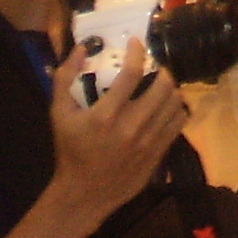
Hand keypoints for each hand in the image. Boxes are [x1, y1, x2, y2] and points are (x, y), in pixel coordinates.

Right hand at [41, 43, 189, 237]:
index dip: (138, 52)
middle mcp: (131, 127)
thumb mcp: (58, 114)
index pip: (131, 73)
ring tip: (162, 86)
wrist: (83, 194)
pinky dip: (176, 110)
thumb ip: (65, 78)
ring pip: (174, 103)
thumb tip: (80, 48)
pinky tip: (167, 106)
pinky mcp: (158, 155)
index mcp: (105, 116)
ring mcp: (148, 143)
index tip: (136, 43)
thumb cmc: (70, 151)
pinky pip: (178, 123)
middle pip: (162, 86)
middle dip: (161, 70)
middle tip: (154, 68)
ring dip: (170, 89)